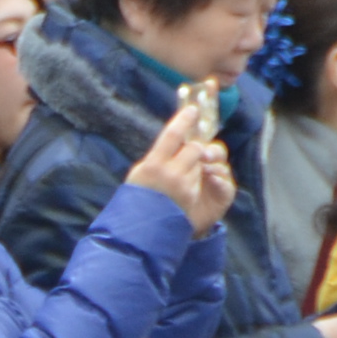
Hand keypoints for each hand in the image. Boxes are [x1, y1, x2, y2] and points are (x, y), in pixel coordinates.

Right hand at [123, 96, 225, 233]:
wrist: (141, 228)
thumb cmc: (137, 198)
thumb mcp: (141, 173)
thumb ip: (159, 156)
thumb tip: (176, 140)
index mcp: (154, 164)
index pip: (173, 134)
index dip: (184, 119)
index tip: (192, 109)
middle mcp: (172, 173)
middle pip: (194, 148)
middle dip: (194, 148)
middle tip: (188, 152)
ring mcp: (185, 186)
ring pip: (199, 164)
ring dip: (194, 166)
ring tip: (179, 177)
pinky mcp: (193, 196)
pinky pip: (199, 179)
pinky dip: (195, 179)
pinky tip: (183, 189)